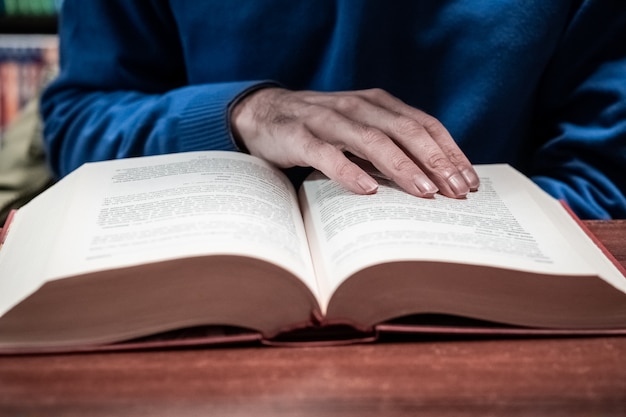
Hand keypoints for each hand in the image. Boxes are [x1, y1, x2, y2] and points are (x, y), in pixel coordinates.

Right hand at [230, 87, 478, 197]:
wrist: (265, 113)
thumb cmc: (321, 129)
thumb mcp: (360, 130)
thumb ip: (389, 145)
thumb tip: (432, 180)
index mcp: (377, 103)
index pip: (423, 123)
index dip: (449, 150)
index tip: (469, 180)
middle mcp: (356, 106)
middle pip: (404, 130)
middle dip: (434, 160)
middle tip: (455, 190)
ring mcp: (326, 119)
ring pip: (370, 140)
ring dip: (401, 166)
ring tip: (424, 192)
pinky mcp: (298, 136)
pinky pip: (326, 153)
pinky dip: (348, 171)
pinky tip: (368, 190)